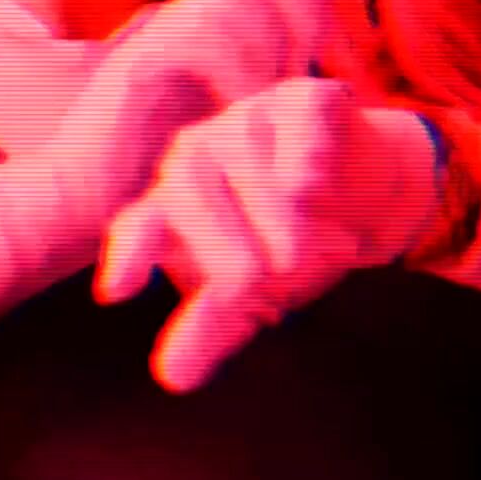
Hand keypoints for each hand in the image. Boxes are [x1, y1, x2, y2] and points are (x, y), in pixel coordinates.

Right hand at [18, 0, 407, 272]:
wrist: (85, 206)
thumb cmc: (162, 174)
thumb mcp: (240, 133)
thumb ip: (277, 103)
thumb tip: (342, 93)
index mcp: (224, 28)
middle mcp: (192, 15)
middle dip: (304, 8)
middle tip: (313, 70)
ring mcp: (161, 32)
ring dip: (269, 46)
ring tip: (272, 99)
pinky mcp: (137, 63)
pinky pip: (200, 39)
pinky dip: (232, 72)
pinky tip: (238, 109)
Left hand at [95, 78, 439, 393]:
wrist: (363, 190)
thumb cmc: (290, 242)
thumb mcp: (252, 294)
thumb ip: (212, 327)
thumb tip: (174, 379)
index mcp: (175, 202)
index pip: (141, 224)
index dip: (131, 254)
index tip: (116, 293)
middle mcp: (200, 153)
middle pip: (190, 189)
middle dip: (226, 245)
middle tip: (259, 284)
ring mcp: (249, 120)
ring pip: (245, 156)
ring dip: (274, 211)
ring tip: (302, 253)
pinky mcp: (303, 100)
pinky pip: (296, 121)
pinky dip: (303, 152)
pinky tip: (311, 184)